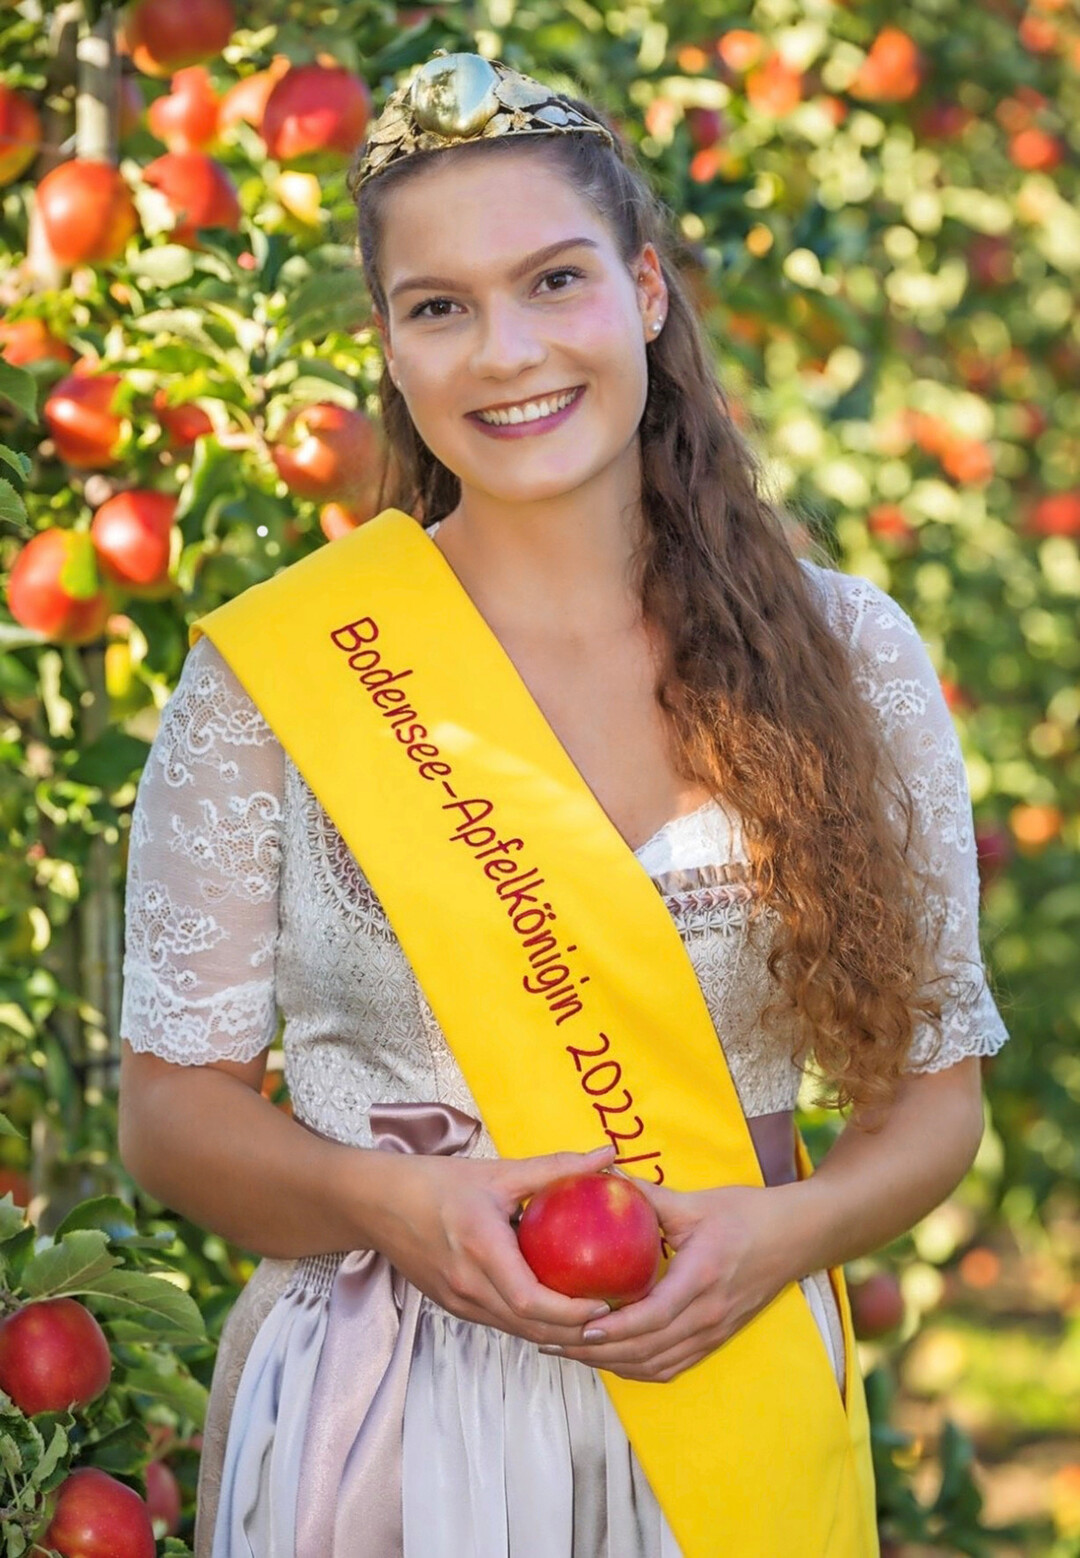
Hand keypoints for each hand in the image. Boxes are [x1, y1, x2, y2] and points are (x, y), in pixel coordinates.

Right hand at [370, 1143, 619, 1345]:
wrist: (377, 1203)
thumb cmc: (437, 1182)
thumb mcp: (499, 1171)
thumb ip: (556, 1167)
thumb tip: (608, 1154)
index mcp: (481, 1248)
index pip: (531, 1300)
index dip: (571, 1312)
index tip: (605, 1301)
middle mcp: (468, 1285)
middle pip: (529, 1326)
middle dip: (573, 1332)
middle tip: (613, 1318)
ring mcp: (457, 1301)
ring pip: (515, 1330)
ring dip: (554, 1332)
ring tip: (592, 1320)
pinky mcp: (452, 1306)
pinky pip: (499, 1321)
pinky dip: (529, 1321)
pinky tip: (555, 1310)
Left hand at [542, 1176, 809, 1382]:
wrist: (798, 1237)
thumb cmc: (748, 1214)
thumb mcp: (697, 1202)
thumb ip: (649, 1196)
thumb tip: (603, 1177)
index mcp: (701, 1278)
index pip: (653, 1316)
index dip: (614, 1329)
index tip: (578, 1327)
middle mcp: (708, 1314)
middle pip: (647, 1350)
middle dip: (597, 1353)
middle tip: (552, 1342)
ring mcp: (714, 1331)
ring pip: (657, 1365)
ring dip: (612, 1364)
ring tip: (570, 1352)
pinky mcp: (717, 1337)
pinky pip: (672, 1365)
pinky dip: (637, 1367)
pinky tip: (610, 1357)